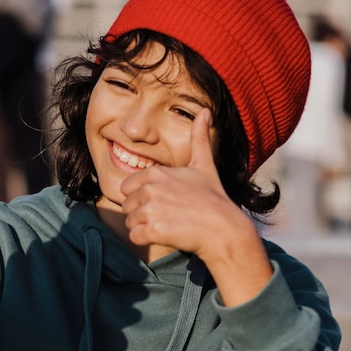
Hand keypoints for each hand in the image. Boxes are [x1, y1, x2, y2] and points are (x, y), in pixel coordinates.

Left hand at [120, 109, 272, 305]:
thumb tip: (206, 110)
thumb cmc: (213, 198)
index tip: (164, 202)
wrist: (223, 229)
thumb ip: (199, 137)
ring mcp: (150, 209)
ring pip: (130, 222)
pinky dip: (146, 239)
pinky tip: (165, 235)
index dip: (142, 197)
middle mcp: (150, 188)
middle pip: (127, 206)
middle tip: (168, 215)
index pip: (127, 187)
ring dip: (145, 227)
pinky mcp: (153, 230)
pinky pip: (135, 236)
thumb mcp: (204, 164)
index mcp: (155, 173)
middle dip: (142, 213)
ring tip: (169, 225)